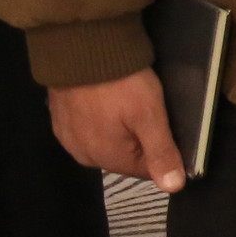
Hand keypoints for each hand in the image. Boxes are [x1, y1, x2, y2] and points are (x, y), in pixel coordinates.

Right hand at [49, 69, 187, 191]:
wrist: (80, 49)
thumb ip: (162, 152)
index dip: (162, 149)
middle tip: (146, 108)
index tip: (167, 126)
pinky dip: (102, 117)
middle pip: (126, 155)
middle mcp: (84, 155)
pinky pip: (91, 126)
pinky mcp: (61, 119)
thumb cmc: (120, 83)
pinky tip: (109, 100)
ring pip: (109, 140)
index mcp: (106, 159)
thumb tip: (174, 187)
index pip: (146, 169)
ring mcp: (69, 137)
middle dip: (141, 137)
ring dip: (121, 126)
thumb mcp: (150, 115)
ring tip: (128, 101)